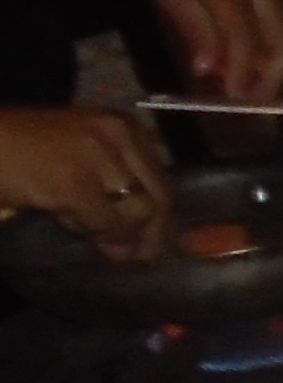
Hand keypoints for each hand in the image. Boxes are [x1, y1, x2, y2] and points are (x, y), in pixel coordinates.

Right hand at [0, 110, 169, 263]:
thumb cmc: (20, 151)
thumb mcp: (80, 159)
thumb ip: (113, 186)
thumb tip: (141, 237)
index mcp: (123, 126)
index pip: (161, 179)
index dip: (161, 218)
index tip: (152, 243)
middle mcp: (118, 134)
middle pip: (159, 197)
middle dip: (150, 234)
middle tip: (134, 257)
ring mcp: (97, 155)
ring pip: (135, 213)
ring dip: (112, 232)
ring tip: (78, 225)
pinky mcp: (73, 180)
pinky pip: (102, 222)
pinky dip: (88, 230)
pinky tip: (63, 220)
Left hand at [141, 0, 282, 101]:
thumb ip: (193, 27)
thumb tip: (208, 71)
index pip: (245, 34)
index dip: (243, 69)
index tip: (236, 98)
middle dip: (275, 79)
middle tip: (251, 102)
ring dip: (277, 73)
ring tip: (250, 88)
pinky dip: (275, 58)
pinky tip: (254, 68)